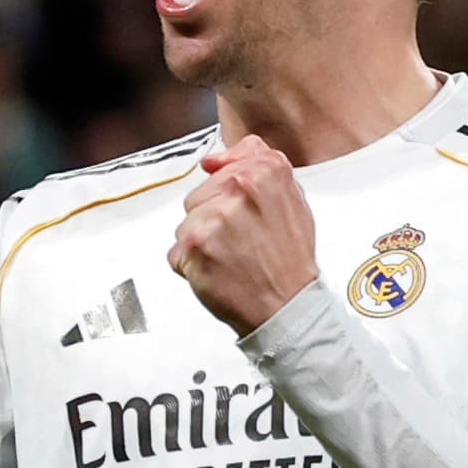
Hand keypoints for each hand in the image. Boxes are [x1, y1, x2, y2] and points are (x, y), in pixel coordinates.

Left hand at [169, 136, 317, 336]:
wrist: (287, 307)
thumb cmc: (289, 258)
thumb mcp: (291, 197)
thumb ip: (256, 164)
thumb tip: (215, 160)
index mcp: (264, 171)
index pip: (222, 165)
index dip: (227, 193)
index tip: (240, 211)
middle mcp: (237, 190)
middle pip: (199, 195)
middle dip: (212, 217)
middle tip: (242, 240)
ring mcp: (213, 218)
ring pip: (186, 223)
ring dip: (202, 242)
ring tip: (232, 257)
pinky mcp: (193, 247)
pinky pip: (176, 251)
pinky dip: (192, 265)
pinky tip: (219, 271)